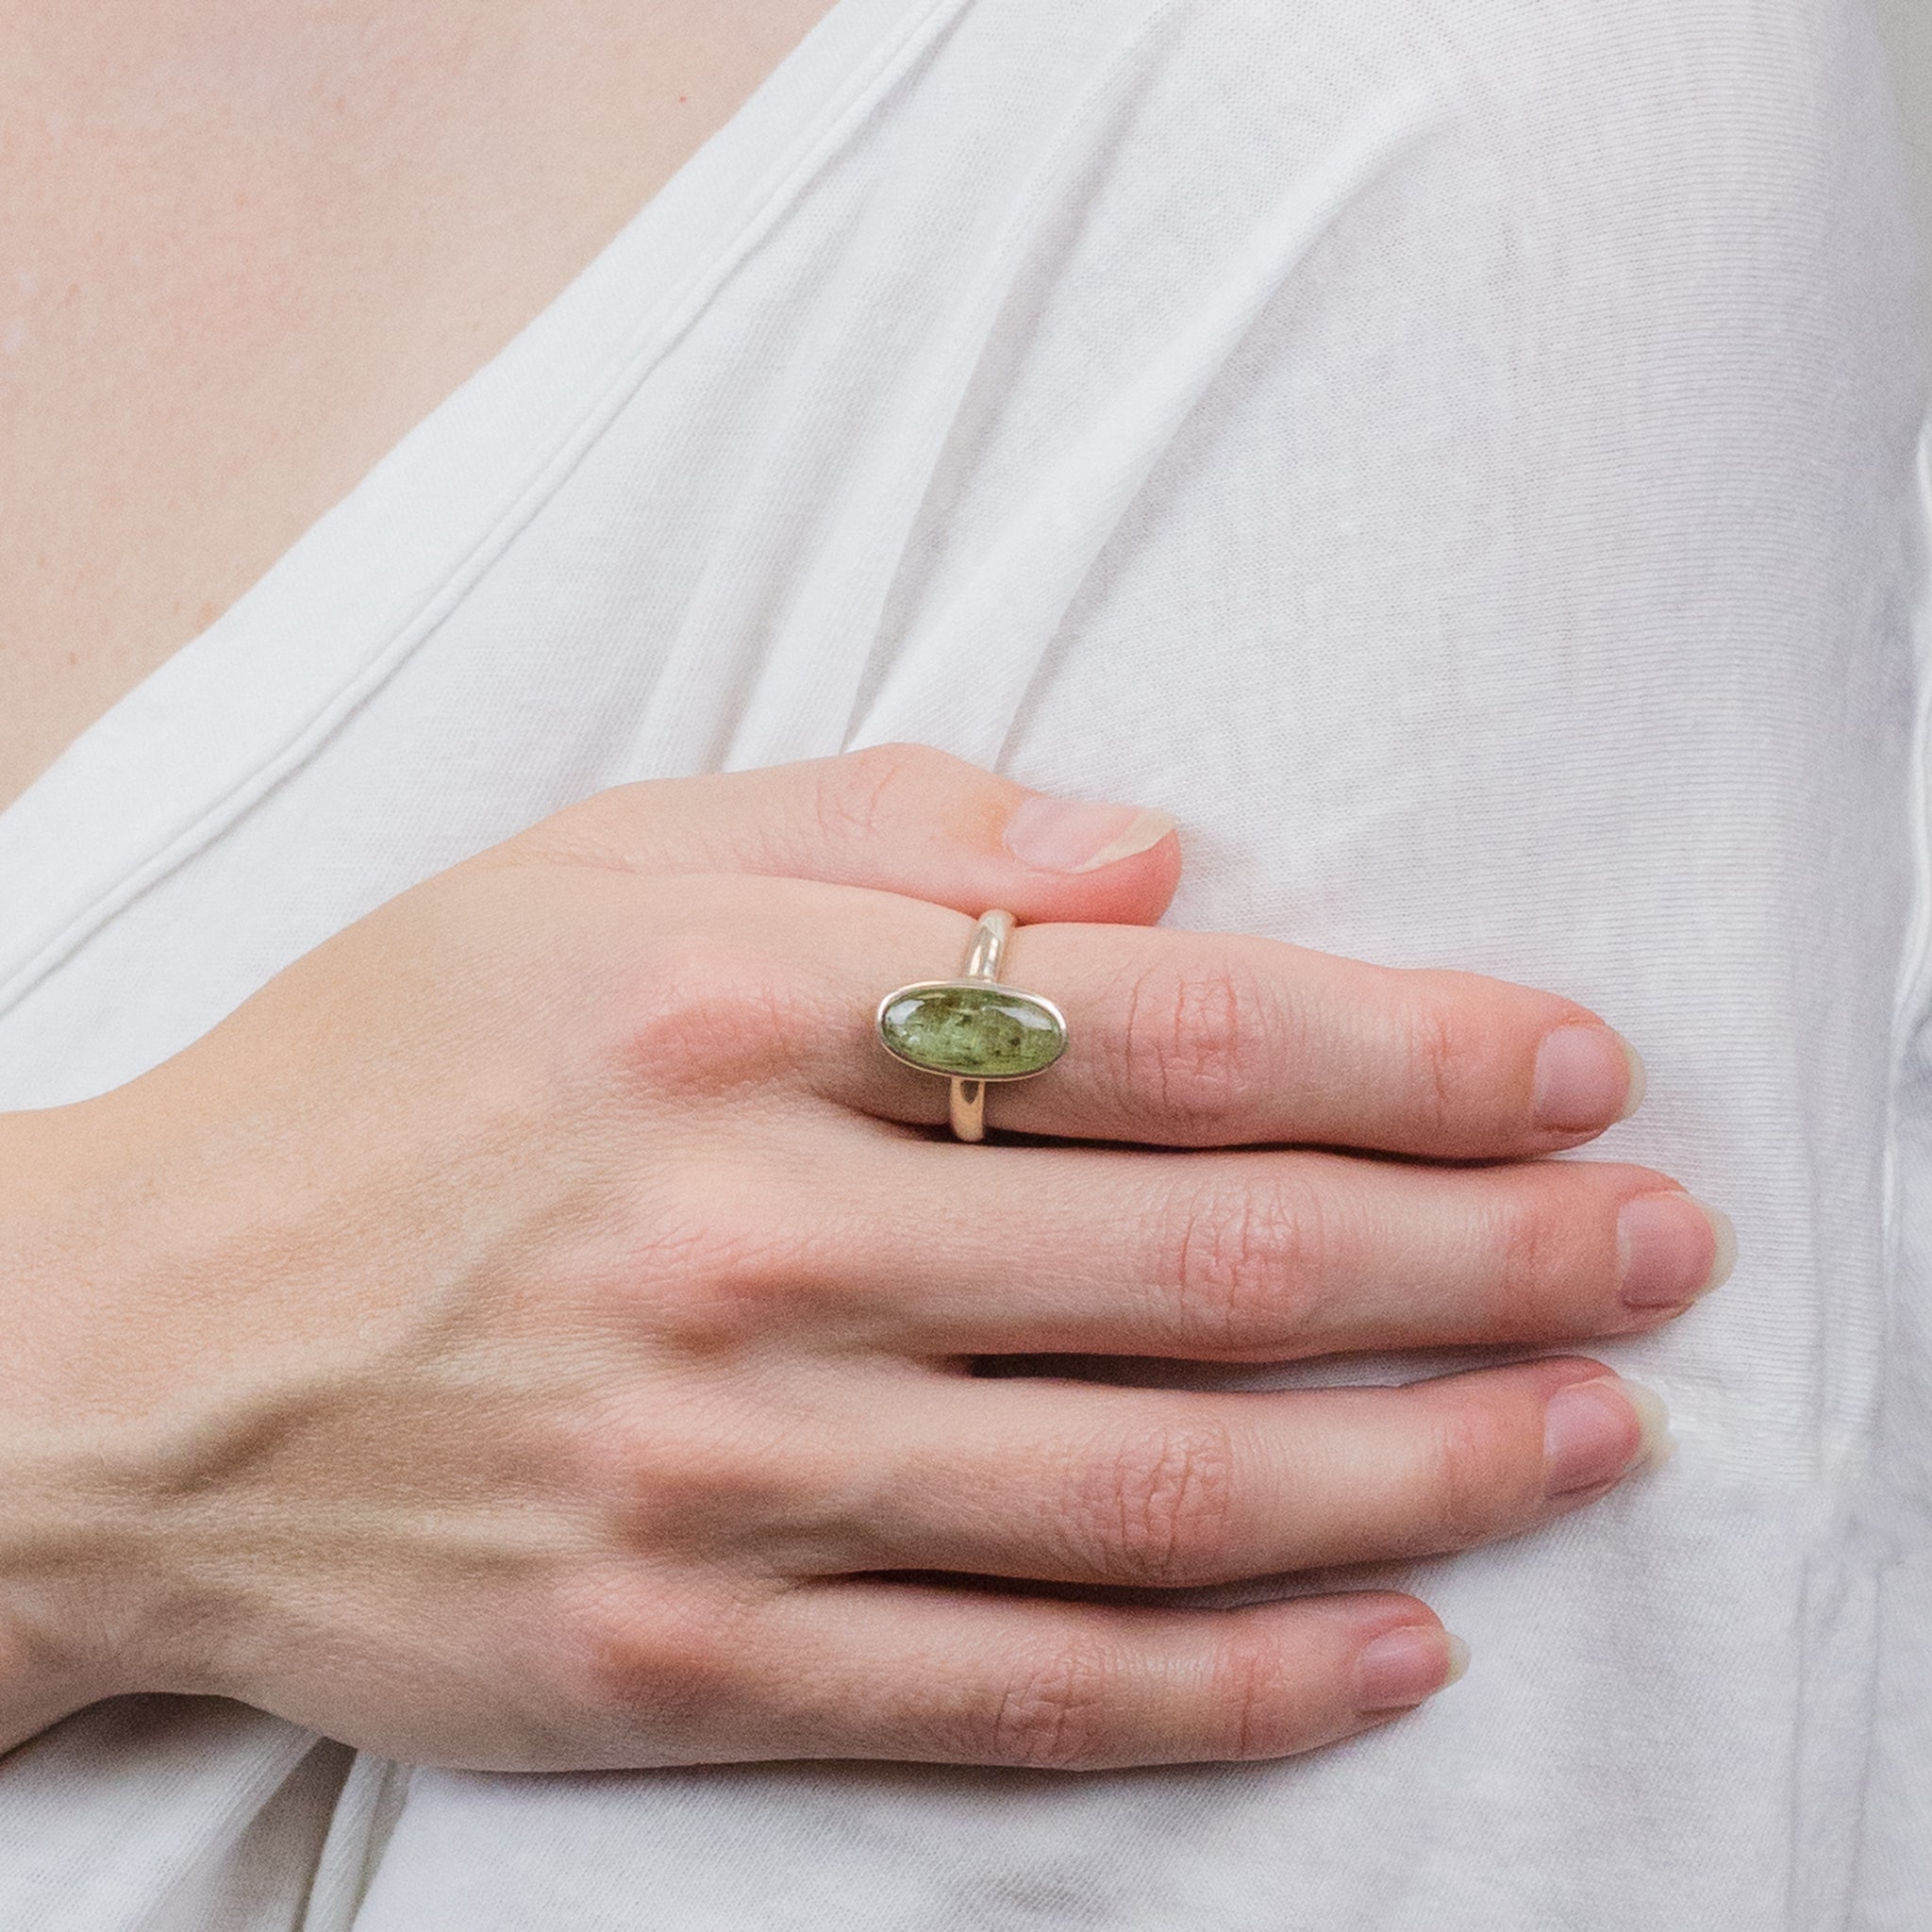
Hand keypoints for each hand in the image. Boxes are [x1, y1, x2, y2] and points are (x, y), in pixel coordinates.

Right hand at [0, 746, 1726, 1771]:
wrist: (121, 1357)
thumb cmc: (379, 1072)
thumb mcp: (597, 863)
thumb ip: (886, 828)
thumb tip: (1156, 860)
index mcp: (736, 1015)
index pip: (1168, 1027)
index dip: (1410, 1049)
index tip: (1567, 1071)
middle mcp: (750, 1247)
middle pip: (1213, 1261)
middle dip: (1485, 1255)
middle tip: (1658, 1249)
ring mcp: (725, 1480)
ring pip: (1163, 1493)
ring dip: (1424, 1468)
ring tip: (1595, 1432)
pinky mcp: (687, 1662)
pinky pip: (1023, 1693)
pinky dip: (1236, 1682)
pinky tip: (1397, 1644)